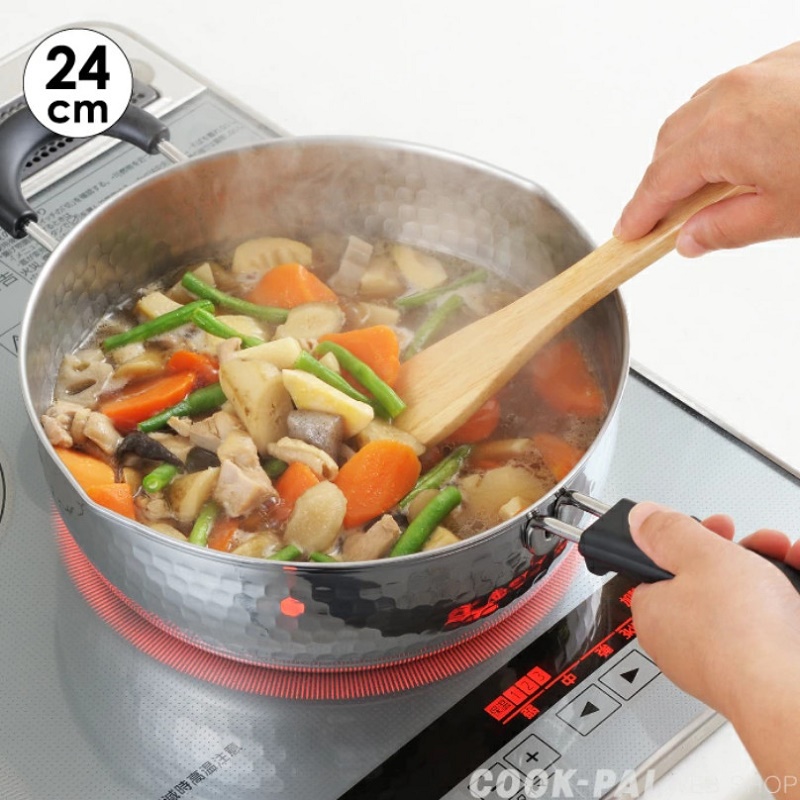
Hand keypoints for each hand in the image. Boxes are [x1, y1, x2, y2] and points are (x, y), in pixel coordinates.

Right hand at [614, 42, 799, 255]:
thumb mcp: (788, 214)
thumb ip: (727, 229)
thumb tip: (691, 239)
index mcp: (722, 134)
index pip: (659, 182)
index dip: (639, 213)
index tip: (628, 232)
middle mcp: (731, 94)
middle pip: (670, 142)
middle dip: (662, 181)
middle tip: (668, 219)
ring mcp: (758, 72)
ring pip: (699, 114)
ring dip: (692, 151)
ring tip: (712, 188)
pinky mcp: (786, 62)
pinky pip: (733, 93)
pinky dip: (724, 125)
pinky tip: (746, 151)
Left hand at [629, 502, 799, 793]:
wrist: (792, 693)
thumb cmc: (741, 633)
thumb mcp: (699, 554)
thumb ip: (668, 531)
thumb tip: (640, 519)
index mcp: (656, 613)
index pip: (658, 569)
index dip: (686, 542)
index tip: (713, 529)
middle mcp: (685, 641)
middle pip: (708, 581)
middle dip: (741, 553)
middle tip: (760, 543)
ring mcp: (725, 659)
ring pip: (747, 601)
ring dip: (771, 570)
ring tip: (788, 555)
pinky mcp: (762, 671)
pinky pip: (773, 625)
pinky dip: (791, 600)